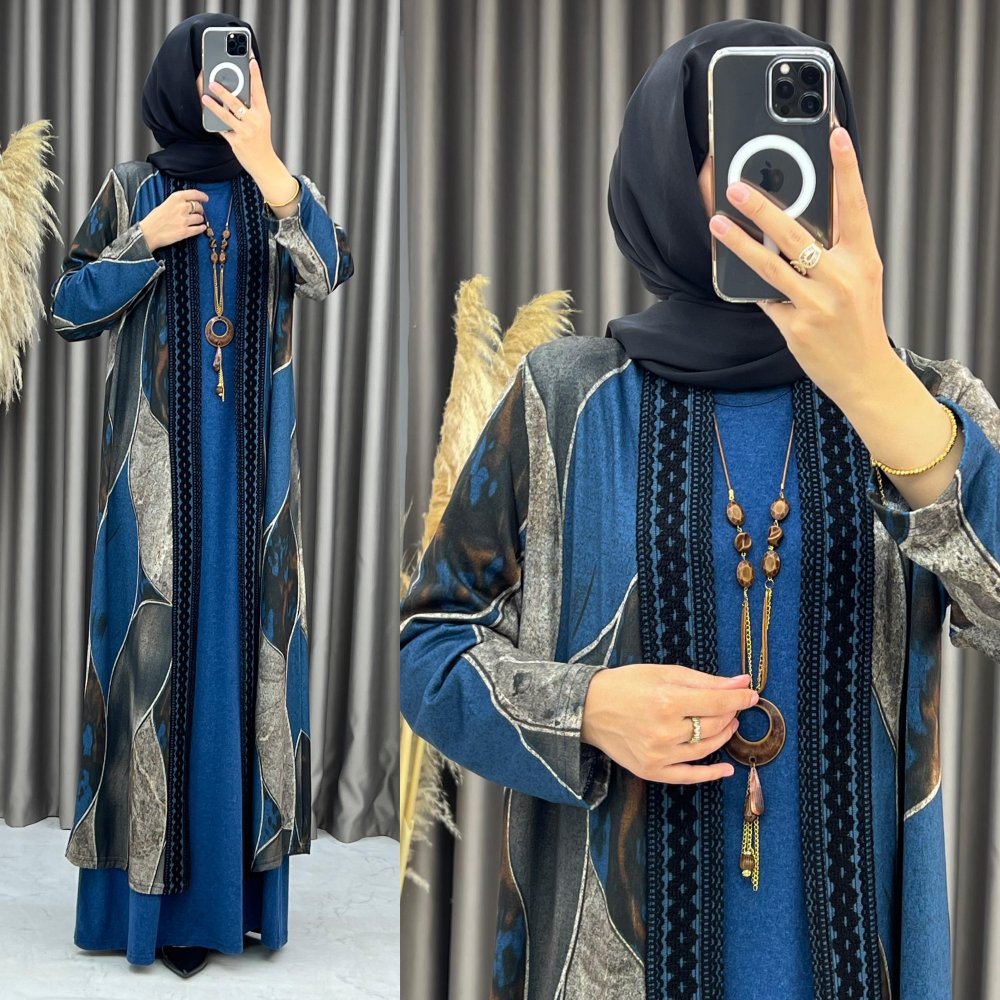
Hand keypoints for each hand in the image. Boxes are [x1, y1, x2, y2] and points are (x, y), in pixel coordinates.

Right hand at [138, 189, 207, 250]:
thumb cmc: (154, 219)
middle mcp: (181, 208)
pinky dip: (201, 228)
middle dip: (200, 209)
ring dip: (200, 219)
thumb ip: (177, 202)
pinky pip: (199, 229)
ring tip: (196, 221)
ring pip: (200, 218)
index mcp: (175, 198)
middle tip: (198, 212)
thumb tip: (189, 203)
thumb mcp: (165, 204)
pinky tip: (201, 228)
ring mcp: (184, 220)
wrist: (148, 233)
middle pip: (198, 206)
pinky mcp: (185, 232)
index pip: (194, 194)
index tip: (206, 198)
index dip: (202, 196)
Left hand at [201, 57, 299, 213]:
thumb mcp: (261, 122)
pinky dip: (214, 122)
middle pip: (238, 102)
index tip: (251, 60)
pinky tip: (206, 114)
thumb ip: (250, 108)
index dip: (256, 75)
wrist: (264, 163)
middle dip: (224, 92)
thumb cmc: (260, 140)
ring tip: (204, 97)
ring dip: (214, 105)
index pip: (259, 90)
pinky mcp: (237, 141)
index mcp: (263, 113)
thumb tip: (232, 94)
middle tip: (212, 81)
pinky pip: (222, 129)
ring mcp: (246, 131)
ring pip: (226, 115)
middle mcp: (255, 121)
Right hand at [581, 663, 757, 783]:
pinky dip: (711, 774)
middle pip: (714, 726)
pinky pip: (689, 776)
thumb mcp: (665, 672)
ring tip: (726, 723)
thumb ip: (705, 680)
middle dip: (730, 714)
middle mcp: (664, 731)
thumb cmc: (627, 684)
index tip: (751, 693)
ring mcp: (659, 755)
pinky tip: (727, 769)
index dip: (739, 698)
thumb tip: (741, 682)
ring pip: (706, 749)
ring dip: (723, 735)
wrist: (590, 708)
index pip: (717, 703)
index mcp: (667, 701)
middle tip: (733, 705)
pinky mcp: (652, 771)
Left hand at [708, 128, 963, 507]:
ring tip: (717, 222)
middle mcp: (843, 278)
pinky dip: (745, 282)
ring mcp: (818, 304)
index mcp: (864, 259)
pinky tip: (726, 265)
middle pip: (797, 234)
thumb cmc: (858, 321)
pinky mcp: (796, 328)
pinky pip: (764, 298)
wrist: (865, 375)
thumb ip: (836, 249)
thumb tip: (796, 218)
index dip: (846, 169)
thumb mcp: (861, 279)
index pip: (854, 206)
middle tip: (736, 185)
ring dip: (740, 242)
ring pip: (771, 265)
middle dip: (764, 206)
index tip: (834, 135)